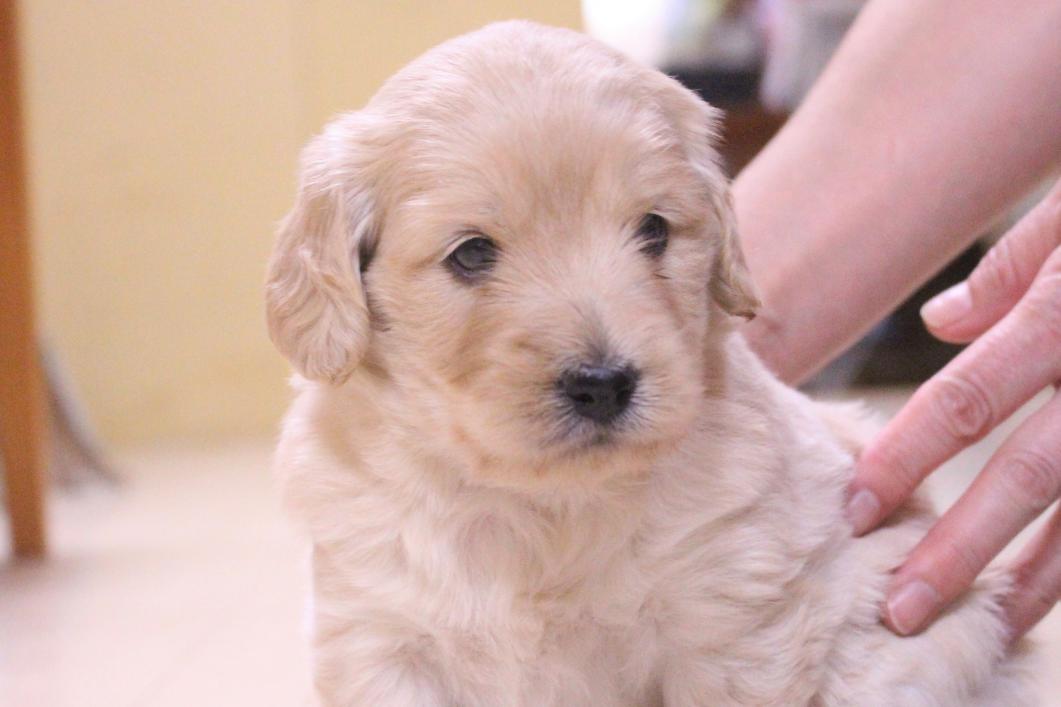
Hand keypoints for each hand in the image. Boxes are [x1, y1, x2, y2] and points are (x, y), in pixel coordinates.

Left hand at [846, 178, 1060, 639]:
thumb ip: (1008, 271)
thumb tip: (939, 325)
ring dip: (1040, 578)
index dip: (906, 458)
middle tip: (900, 610)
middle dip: (962, 549)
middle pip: (1029, 477)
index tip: (855, 509)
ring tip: (985, 627)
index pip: (966, 401)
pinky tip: (1051, 589)